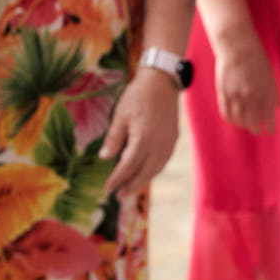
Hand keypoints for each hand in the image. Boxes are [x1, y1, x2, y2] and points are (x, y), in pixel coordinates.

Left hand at [101, 69, 180, 196]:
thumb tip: (105, 157)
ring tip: (132, 189)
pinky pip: (163, 160)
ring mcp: (168, 142)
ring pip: (156, 168)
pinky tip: (146, 172)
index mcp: (143, 138)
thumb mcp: (120, 115)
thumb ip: (114, 138)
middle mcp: (159, 144)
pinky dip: (154, 170)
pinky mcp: (173, 139)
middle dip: (132, 186)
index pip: (128, 165)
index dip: (118, 178)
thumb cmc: (138, 96)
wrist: (162, 81)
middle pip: (145, 172)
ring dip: (144, 180)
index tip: (108, 189)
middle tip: (120, 198)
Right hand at [213, 30, 279, 133]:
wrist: (237, 47)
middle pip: (253, 121)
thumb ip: (274, 93)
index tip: (271, 132)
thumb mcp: (270, 75)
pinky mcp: (224, 93)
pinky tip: (235, 120)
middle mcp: (252, 96)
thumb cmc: (257, 59)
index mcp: (266, 92)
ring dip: (244, 125)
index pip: (268, 116)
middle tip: (258, 131)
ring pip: (240, 120)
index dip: (270, 126)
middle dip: (257, 128)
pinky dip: (231, 120)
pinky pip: (226, 113)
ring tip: (247, 126)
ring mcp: (236, 95)